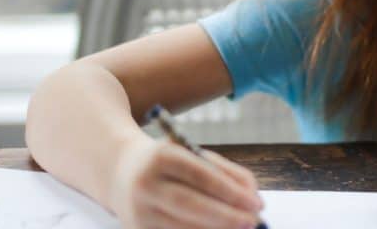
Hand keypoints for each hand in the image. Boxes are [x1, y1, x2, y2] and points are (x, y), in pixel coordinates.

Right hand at [109, 137, 264, 228]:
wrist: (120, 172)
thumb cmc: (169, 162)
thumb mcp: (193, 154)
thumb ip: (225, 171)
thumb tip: (252, 196)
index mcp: (162, 157)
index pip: (202, 176)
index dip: (231, 192)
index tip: (256, 203)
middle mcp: (146, 184)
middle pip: (191, 205)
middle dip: (227, 217)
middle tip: (252, 222)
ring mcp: (138, 211)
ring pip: (183, 227)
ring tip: (241, 228)